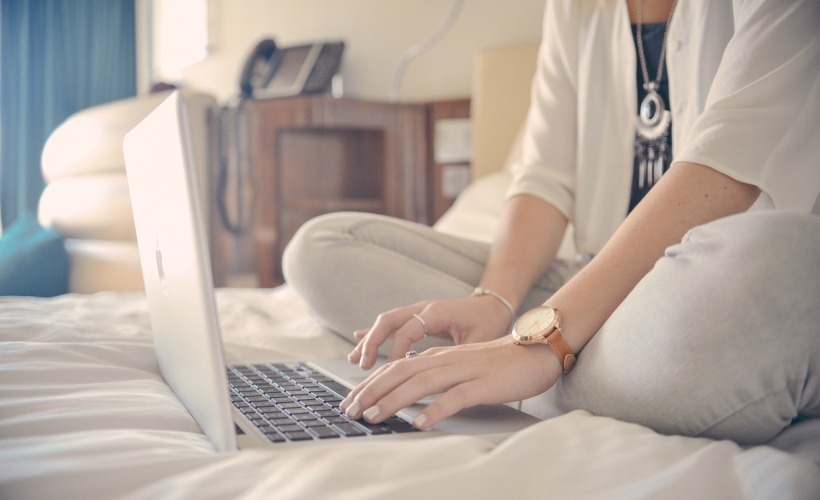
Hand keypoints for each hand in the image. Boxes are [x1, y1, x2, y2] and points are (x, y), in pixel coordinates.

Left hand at [340, 336, 562, 429]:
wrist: (536, 350)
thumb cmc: (498, 363)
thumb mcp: (461, 366)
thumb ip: (436, 376)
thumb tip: (409, 394)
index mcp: (438, 357)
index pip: (395, 368)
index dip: (369, 384)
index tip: (350, 401)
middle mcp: (446, 361)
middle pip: (400, 373)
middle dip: (370, 392)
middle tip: (350, 410)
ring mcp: (464, 371)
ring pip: (420, 383)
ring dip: (393, 401)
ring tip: (373, 417)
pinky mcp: (483, 384)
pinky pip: (455, 397)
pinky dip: (435, 410)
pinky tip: (420, 423)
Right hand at [348, 295, 513, 369]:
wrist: (494, 305)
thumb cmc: (489, 322)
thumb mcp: (479, 340)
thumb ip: (460, 354)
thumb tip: (443, 377)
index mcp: (438, 312)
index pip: (408, 330)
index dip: (396, 351)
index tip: (390, 371)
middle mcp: (423, 308)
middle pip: (388, 321)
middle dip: (372, 343)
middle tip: (362, 366)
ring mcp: (418, 311)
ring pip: (386, 322)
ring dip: (369, 341)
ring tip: (355, 361)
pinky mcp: (417, 318)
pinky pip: (391, 324)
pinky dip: (374, 334)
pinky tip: (359, 342)